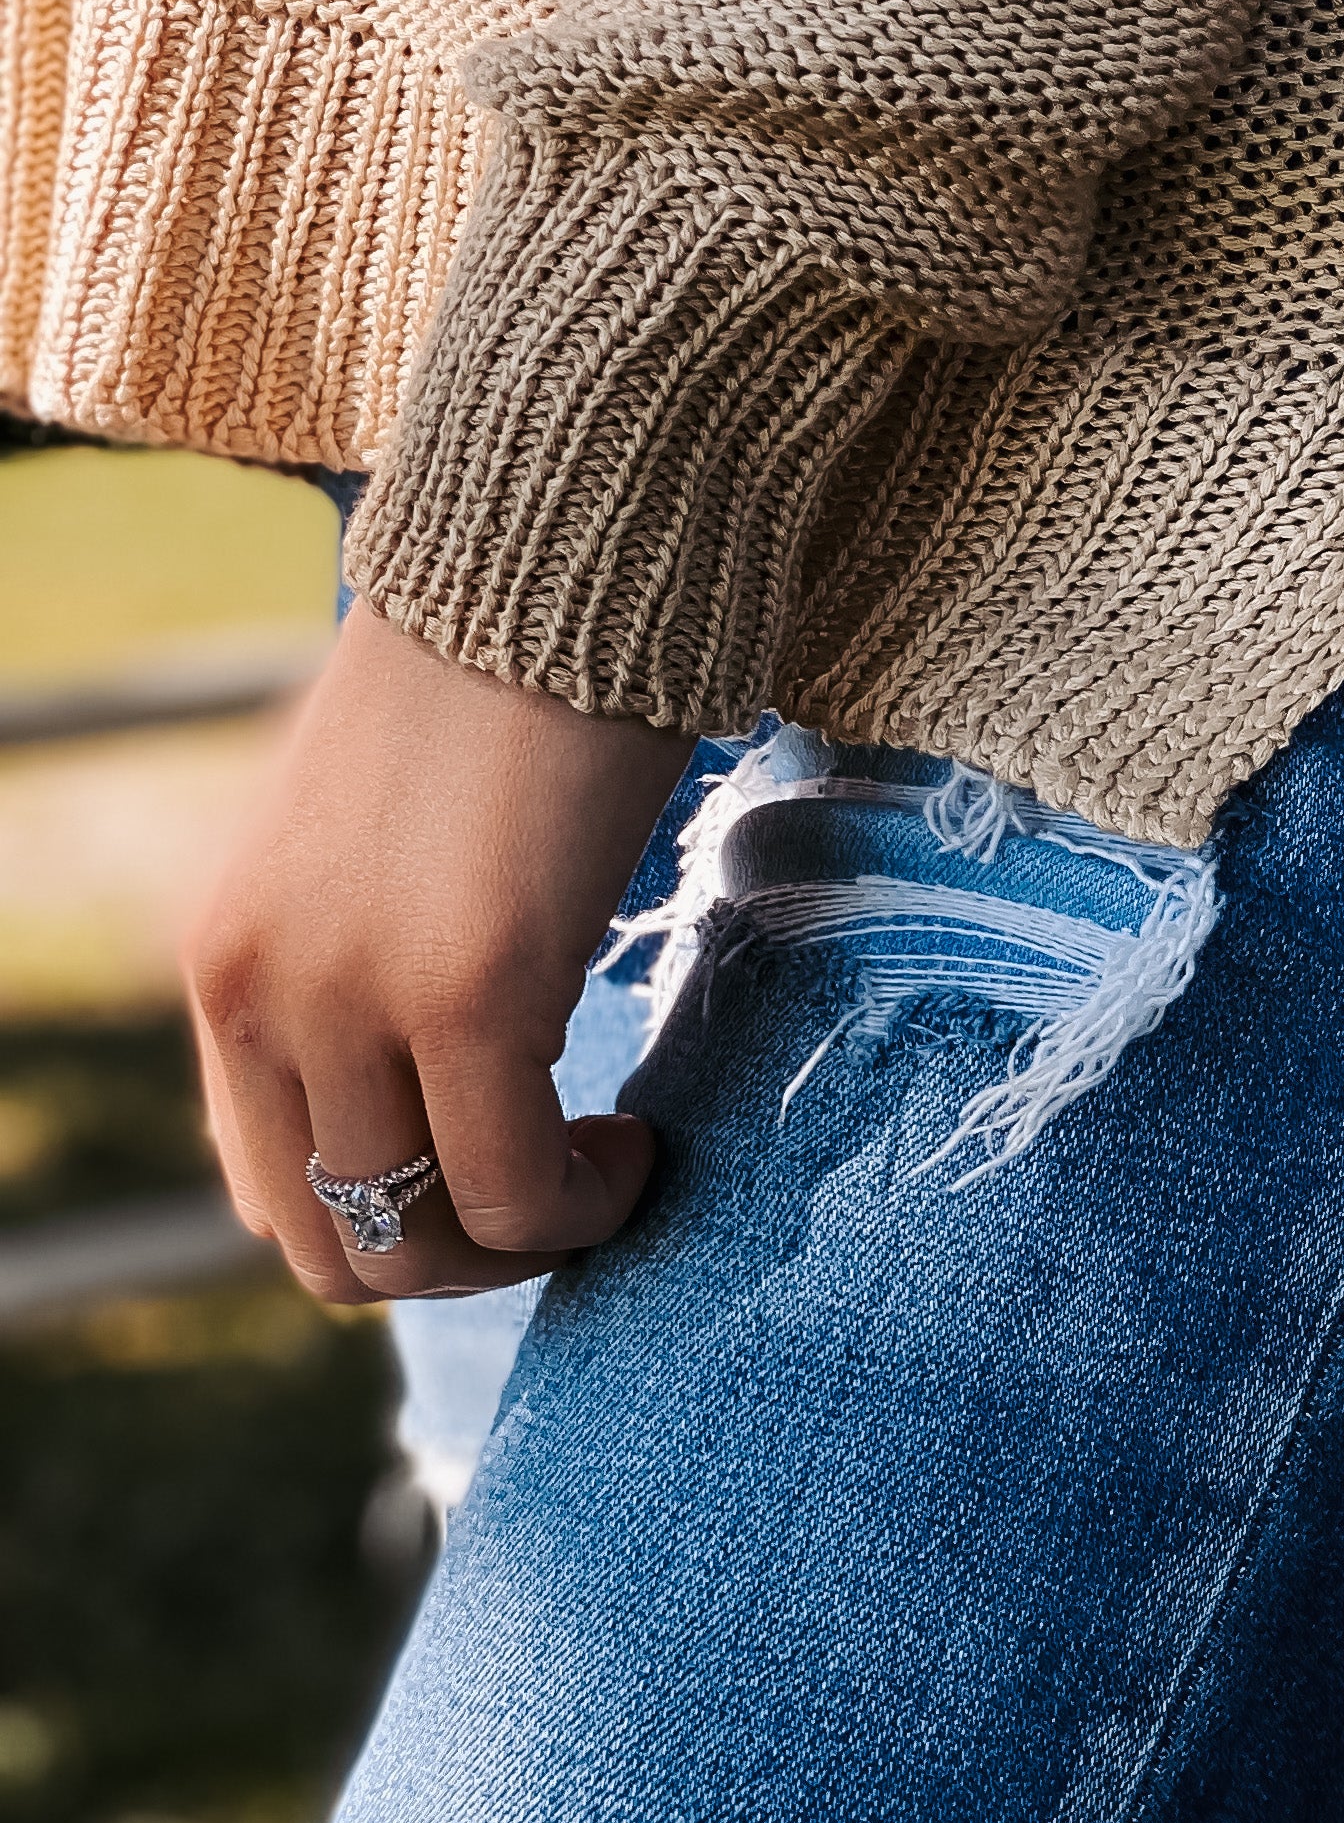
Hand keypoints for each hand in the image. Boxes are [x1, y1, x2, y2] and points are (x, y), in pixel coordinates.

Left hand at [186, 607, 696, 1304]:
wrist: (554, 565)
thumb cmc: (494, 690)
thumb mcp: (370, 852)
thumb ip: (358, 964)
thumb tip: (423, 1069)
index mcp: (227, 962)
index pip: (268, 1187)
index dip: (394, 1218)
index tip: (496, 1165)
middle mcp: (262, 993)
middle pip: (335, 1244)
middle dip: (461, 1257)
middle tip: (563, 1189)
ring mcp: (355, 999)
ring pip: (425, 1241)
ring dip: (528, 1240)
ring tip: (609, 1167)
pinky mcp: (470, 991)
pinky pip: (519, 1187)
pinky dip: (585, 1203)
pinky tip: (637, 1146)